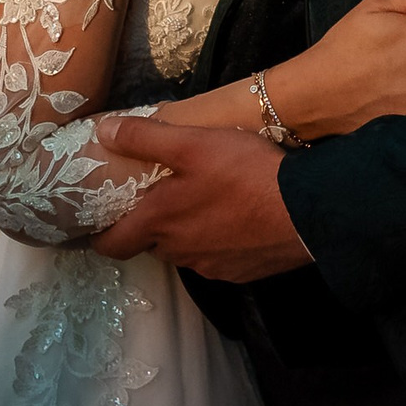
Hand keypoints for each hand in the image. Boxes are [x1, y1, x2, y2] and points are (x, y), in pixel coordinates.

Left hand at [90, 118, 311, 280]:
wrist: (306, 210)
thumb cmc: (244, 173)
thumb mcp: (192, 142)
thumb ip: (145, 137)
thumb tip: (103, 132)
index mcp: (160, 222)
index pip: (113, 244)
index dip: (101, 238)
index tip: (99, 227)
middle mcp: (180, 252)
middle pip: (153, 244)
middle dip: (153, 226)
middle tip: (164, 198)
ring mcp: (212, 267)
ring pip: (186, 251)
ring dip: (188, 232)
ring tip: (208, 203)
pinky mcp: (241, 273)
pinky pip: (218, 258)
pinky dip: (219, 242)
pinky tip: (238, 220)